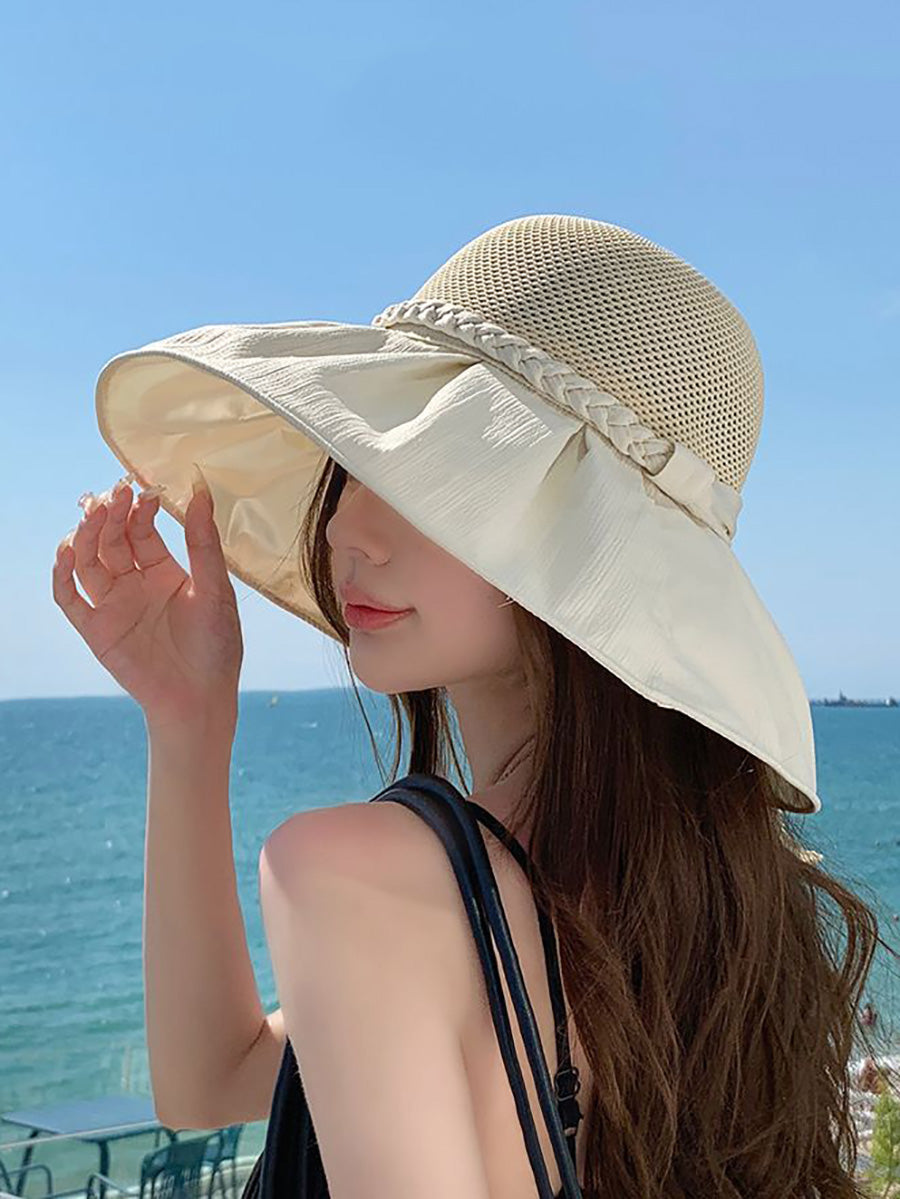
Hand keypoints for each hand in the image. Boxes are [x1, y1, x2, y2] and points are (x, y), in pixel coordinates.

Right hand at [52, 471, 242, 731]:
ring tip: (92, 513)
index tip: (143, 490)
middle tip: (112, 493)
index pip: (141, 529)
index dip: (139, 509)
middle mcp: (134, 583)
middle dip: (109, 515)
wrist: (200, 698)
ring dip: (85, 535)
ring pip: (87, 561)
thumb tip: (200, 494)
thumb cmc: (217, 646)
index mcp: (163, 570)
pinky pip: (69, 597)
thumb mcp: (216, 590)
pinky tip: (67, 550)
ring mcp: (112, 604)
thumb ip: (204, 544)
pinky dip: (62, 573)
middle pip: (110, 539)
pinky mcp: (95, 629)